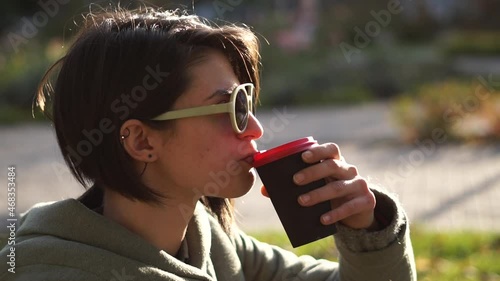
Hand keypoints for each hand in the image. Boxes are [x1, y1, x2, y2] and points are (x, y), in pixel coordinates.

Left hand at [261, 143, 376, 229]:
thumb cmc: (329, 194)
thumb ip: (293, 186)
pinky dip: (336, 213)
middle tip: (295, 180)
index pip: (331, 150)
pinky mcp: (367, 201)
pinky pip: (351, 206)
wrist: (357, 212)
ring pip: (338, 187)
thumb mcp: (315, 187)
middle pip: (332, 166)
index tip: (303, 157)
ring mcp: (360, 185)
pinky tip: (323, 219)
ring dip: (318, 194)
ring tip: (302, 201)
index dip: (318, 151)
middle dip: (312, 172)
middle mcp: (349, 170)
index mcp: (336, 162)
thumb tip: (264, 190)